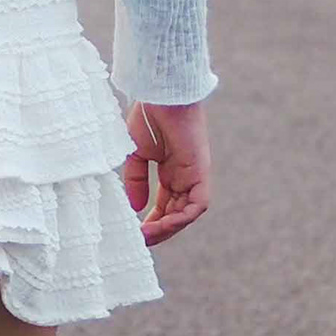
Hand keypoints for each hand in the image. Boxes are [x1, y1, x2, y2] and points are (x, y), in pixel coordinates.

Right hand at [121, 99, 210, 244]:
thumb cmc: (147, 116)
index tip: (137, 233)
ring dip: (168, 228)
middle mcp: (185, 177)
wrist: (160, 95)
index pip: (165, 206)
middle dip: (160, 230)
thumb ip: (135, 179)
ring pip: (187, 213)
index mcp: (171, 172)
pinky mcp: (201, 173)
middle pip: (176, 214)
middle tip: (141, 240)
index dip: (153, 222)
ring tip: (148, 235)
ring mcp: (194, 176)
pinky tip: (162, 223)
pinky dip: (181, 217)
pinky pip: (197, 205)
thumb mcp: (135, 154)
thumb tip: (135, 206)